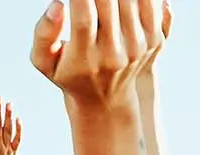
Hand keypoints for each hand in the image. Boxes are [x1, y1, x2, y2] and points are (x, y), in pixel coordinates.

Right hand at [31, 0, 168, 108]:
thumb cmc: (70, 73)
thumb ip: (44, 34)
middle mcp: (114, 53)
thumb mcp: (45, 62)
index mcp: (84, 58)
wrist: (106, 99)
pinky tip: (120, 0)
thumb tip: (57, 5)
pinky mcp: (154, 39)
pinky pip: (149, 3)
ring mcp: (137, 46)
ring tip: (102, 0)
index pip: (83, 17)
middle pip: (109, 3)